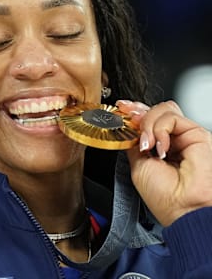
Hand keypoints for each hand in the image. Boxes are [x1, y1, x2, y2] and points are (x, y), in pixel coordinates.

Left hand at [116, 99, 211, 226]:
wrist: (182, 209)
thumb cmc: (165, 196)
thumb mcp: (138, 165)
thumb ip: (134, 143)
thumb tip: (127, 127)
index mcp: (158, 147)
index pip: (147, 119)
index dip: (133, 111)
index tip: (121, 108)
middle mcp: (172, 139)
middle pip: (155, 110)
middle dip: (137, 111)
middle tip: (129, 118)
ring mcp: (184, 135)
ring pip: (162, 110)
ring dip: (147, 123)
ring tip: (146, 144)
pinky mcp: (197, 134)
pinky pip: (172, 117)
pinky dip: (159, 128)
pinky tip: (159, 147)